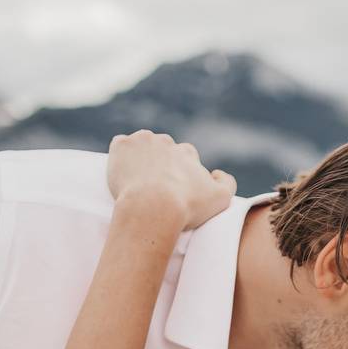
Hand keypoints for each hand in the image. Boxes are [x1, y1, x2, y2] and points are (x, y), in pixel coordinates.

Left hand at [107, 130, 236, 229]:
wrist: (153, 207)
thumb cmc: (186, 206)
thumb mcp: (221, 199)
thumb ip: (227, 183)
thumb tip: (217, 173)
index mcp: (187, 153)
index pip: (184, 157)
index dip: (179, 172)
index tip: (173, 187)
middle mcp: (167, 142)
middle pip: (162, 149)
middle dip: (159, 163)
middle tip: (153, 186)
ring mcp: (143, 141)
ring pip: (141, 145)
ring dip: (140, 157)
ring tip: (136, 180)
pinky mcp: (122, 145)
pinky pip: (120, 145)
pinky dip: (120, 156)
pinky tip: (123, 173)